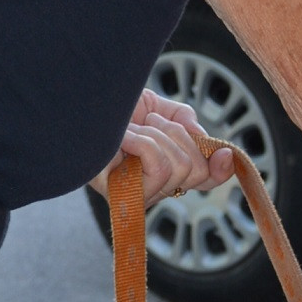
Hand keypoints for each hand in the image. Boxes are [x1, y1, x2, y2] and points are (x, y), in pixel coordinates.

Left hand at [92, 91, 236, 205]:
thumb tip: (207, 142)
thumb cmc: (110, 108)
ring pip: (179, 167)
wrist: (76, 105)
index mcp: (166, 167)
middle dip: (178, 134)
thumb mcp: (157, 107)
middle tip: (150, 121)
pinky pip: (159, 168)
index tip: (225, 154)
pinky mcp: (123, 195)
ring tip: (130, 129)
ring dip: (156, 135)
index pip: (204, 179)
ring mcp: (139, 194)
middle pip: (196, 170)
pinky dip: (145, 142)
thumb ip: (185, 121)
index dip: (220, 169)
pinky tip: (123, 138)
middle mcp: (155, 187)